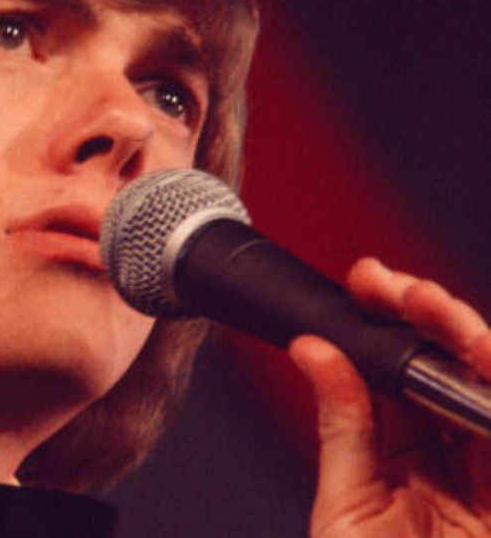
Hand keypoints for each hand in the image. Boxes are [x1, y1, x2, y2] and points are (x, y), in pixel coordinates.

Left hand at [290, 257, 490, 536]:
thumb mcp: (348, 507)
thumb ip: (344, 427)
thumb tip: (315, 349)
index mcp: (412, 464)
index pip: (404, 379)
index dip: (388, 324)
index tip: (362, 283)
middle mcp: (462, 464)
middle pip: (453, 372)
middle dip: (424, 315)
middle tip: (384, 280)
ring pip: (489, 389)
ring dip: (460, 336)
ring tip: (419, 300)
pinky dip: (489, 380)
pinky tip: (472, 349)